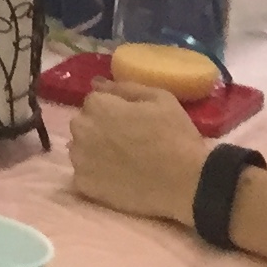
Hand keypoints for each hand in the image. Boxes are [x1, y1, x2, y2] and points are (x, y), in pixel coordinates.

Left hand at [69, 81, 208, 224]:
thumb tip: (96, 82)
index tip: (131, 122)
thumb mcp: (160, 99)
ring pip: (80, 149)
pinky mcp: (83, 184)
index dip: (113, 110)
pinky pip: (83, 174)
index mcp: (97, 105)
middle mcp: (80, 129)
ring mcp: (79, 158)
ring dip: (94, 151)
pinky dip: (96, 175)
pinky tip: (117, 178)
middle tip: (128, 142)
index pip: (94, 101)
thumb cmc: (176, 137)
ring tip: (123, 162)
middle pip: (84, 124)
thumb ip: (124, 88)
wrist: (187, 183)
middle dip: (100, 129)